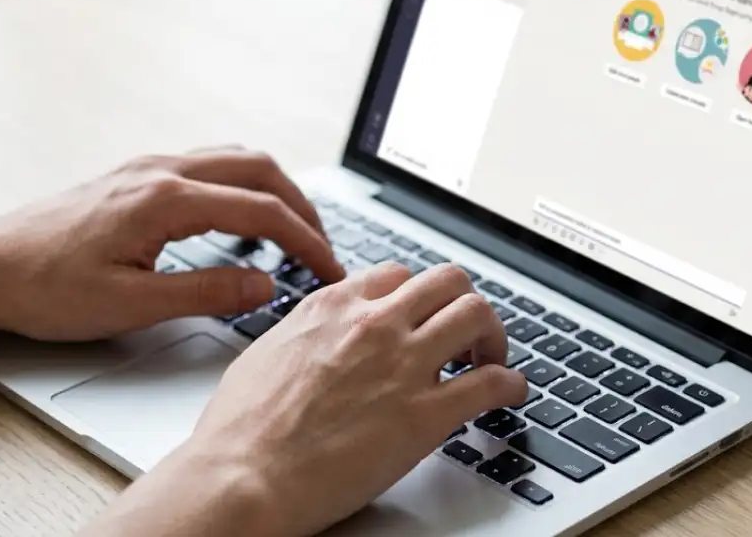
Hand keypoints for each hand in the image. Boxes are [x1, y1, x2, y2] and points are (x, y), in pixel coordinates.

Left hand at [0, 147, 343, 340]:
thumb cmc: (45, 287)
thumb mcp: (133, 305)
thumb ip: (209, 291)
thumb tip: (266, 285)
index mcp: (166, 200)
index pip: (264, 211)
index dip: (307, 242)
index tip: (329, 270)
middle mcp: (163, 171)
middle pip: (262, 170)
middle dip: (303, 208)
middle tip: (321, 249)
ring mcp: (150, 168)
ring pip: (238, 159)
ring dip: (276, 191)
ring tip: (294, 232)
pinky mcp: (139, 176)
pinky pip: (212, 165)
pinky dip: (245, 187)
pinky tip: (243, 218)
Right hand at [82, 262, 526, 536]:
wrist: (243, 477)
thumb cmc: (241, 427)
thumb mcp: (267, 350)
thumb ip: (306, 330)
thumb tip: (320, 331)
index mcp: (332, 307)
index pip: (396, 275)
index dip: (417, 295)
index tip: (423, 313)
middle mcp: (373, 324)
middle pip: (447, 281)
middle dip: (463, 303)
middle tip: (466, 331)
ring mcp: (403, 364)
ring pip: (476, 316)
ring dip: (493, 336)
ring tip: (491, 358)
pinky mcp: (425, 414)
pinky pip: (491, 383)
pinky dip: (510, 384)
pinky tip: (509, 392)